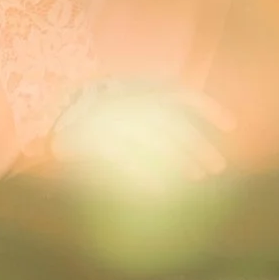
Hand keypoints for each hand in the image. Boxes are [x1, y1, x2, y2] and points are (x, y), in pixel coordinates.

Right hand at [51, 77, 229, 188]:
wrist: (47, 113)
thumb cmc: (94, 111)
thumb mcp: (126, 99)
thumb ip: (155, 110)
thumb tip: (190, 137)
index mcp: (137, 87)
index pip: (181, 94)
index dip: (208, 108)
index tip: (231, 125)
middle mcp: (128, 99)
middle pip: (173, 125)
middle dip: (198, 146)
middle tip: (217, 168)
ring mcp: (112, 120)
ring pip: (155, 142)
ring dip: (179, 160)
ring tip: (198, 177)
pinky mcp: (94, 141)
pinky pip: (127, 162)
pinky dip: (145, 177)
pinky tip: (162, 192)